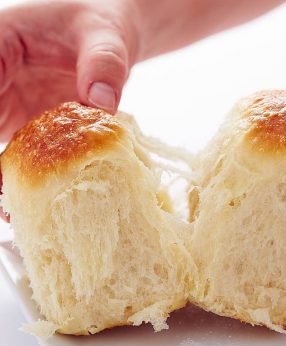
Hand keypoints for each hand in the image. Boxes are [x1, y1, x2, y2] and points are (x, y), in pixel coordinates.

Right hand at [0, 0, 141, 221]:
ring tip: (9, 210)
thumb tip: (102, 105)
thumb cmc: (100, 26)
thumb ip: (104, 65)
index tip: (0, 165)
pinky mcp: (26, 125)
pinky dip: (16, 179)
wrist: (106, 40)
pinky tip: (22, 205)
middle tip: (2, 194)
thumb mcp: (105, 37)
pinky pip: (14, 155)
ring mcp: (7, 104)